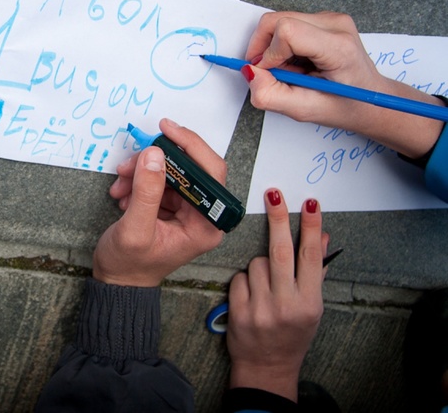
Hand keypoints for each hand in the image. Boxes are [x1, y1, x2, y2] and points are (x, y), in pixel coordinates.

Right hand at [92, 118, 225, 286]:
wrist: (119, 283)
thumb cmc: (129, 266)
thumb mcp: (134, 230)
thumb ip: (146, 192)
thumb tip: (154, 155)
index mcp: (206, 225)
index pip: (211, 174)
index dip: (191, 146)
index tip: (166, 130)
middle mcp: (203, 216)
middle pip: (190, 169)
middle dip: (157, 161)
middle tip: (130, 163)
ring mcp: (187, 211)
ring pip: (171, 172)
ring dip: (143, 172)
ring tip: (121, 183)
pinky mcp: (173, 208)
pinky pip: (160, 181)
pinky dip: (139, 180)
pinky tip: (123, 191)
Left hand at [226, 188, 328, 401]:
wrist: (267, 367)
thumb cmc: (293, 334)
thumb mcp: (312, 306)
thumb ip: (316, 272)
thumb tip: (322, 237)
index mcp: (309, 303)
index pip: (310, 257)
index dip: (311, 227)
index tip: (311, 203)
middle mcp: (286, 304)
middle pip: (280, 252)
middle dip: (278, 219)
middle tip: (274, 194)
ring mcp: (260, 308)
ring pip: (256, 263)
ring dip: (260, 265)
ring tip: (267, 285)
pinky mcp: (238, 310)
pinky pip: (239, 278)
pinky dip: (245, 281)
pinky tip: (251, 295)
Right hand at [242, 11, 444, 157]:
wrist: (370, 101)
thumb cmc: (343, 106)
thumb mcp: (303, 110)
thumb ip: (271, 94)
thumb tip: (249, 72)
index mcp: (337, 47)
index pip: (286, 31)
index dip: (268, 54)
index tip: (271, 74)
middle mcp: (335, 25)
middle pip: (275, 21)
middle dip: (263, 49)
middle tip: (274, 73)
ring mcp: (330, 19)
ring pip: (277, 22)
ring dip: (272, 48)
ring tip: (290, 69)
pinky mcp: (322, 19)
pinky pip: (286, 24)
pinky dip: (281, 45)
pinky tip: (296, 62)